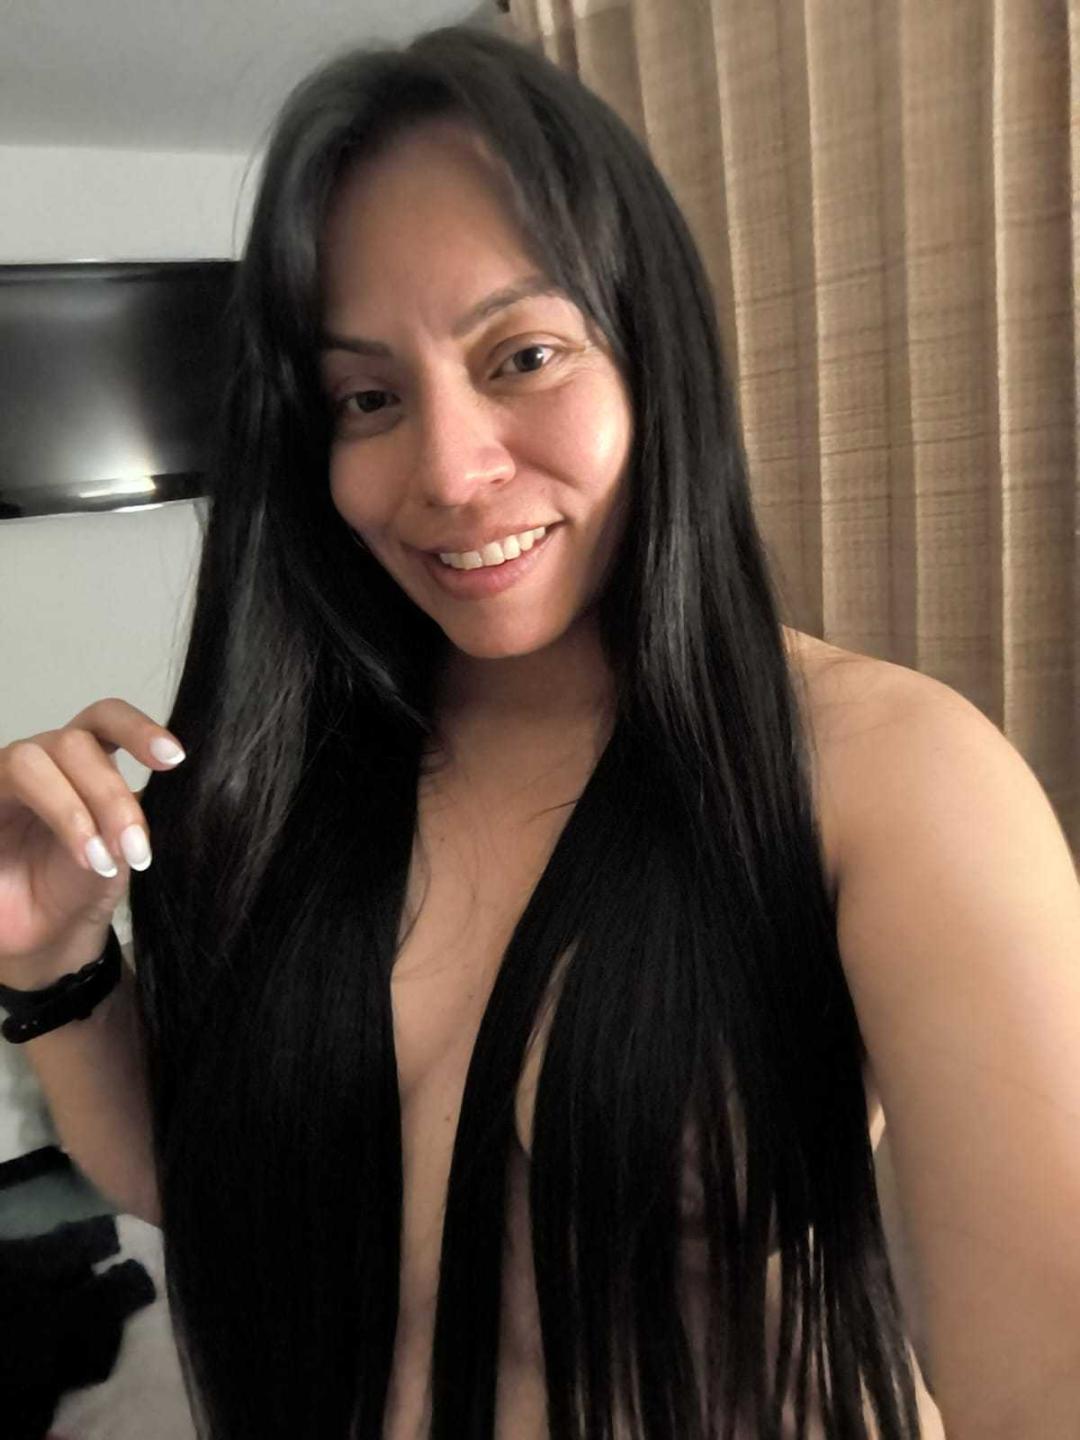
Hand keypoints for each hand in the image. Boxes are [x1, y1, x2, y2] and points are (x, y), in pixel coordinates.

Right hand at [0, 699, 185, 984]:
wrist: (44, 936)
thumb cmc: (84, 883)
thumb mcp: (124, 845)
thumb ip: (141, 813)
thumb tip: (188, 789)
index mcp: (85, 756)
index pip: (106, 718)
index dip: (138, 728)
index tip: (175, 759)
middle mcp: (43, 759)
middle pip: (76, 742)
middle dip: (112, 797)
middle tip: (138, 850)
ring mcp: (4, 779)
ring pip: (35, 761)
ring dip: (77, 810)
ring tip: (103, 860)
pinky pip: (5, 785)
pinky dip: (55, 821)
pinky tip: (81, 856)